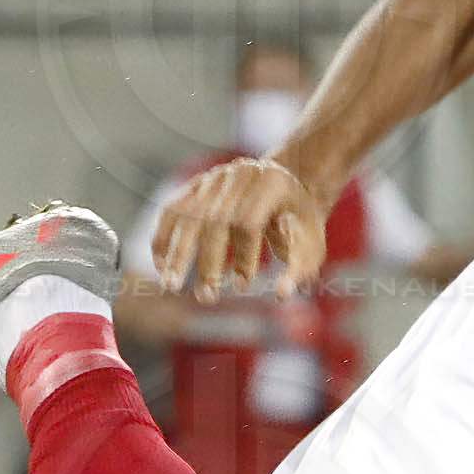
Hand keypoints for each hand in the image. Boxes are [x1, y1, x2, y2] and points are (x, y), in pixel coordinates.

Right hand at [152, 155, 326, 300]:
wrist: (289, 183)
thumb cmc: (301, 222)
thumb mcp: (311, 241)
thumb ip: (299, 267)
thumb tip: (282, 294)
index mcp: (272, 184)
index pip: (249, 221)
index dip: (244, 256)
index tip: (243, 286)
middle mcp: (240, 175)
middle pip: (215, 219)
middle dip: (208, 262)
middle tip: (206, 297)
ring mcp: (215, 178)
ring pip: (187, 214)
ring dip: (176, 253)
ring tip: (170, 285)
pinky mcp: (197, 184)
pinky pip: (172, 210)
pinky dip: (162, 237)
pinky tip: (161, 265)